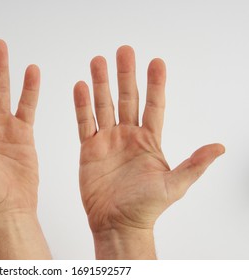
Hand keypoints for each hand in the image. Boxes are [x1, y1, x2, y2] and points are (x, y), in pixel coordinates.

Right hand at [73, 46, 223, 258]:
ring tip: (98, 61)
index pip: (154, 106)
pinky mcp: (89, 148)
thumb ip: (194, 164)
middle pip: (127, 98)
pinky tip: (80, 88)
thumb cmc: (146, 208)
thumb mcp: (174, 186)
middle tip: (123, 51)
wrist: (117, 223)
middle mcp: (128, 136)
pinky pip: (84, 123)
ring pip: (103, 105)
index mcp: (149, 141)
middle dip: (125, 75)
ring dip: (100, 84)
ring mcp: (108, 140)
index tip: (156, 62)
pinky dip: (81, 106)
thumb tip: (220, 147)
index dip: (156, 84)